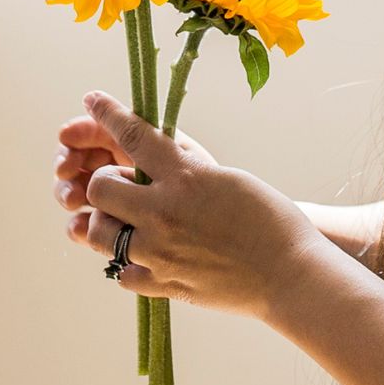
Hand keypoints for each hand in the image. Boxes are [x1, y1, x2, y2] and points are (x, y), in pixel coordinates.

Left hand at [69, 91, 328, 317]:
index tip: (92, 99)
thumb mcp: (229, 179)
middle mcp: (164, 212)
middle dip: (104, 183)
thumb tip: (159, 162)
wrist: (291, 276)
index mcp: (186, 177)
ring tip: (130, 223)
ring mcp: (159, 252)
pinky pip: (120, 272)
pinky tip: (147, 256)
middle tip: (125, 187)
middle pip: (99, 188)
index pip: (133, 135)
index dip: (108, 113)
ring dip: (108, 222)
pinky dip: (127, 262)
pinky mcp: (163, 284)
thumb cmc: (272, 221)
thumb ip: (187, 170)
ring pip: (99, 232)